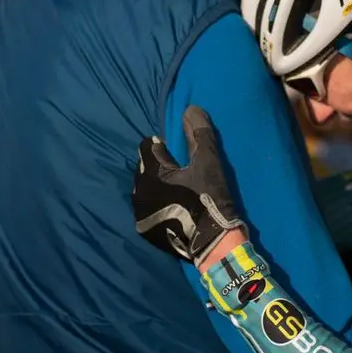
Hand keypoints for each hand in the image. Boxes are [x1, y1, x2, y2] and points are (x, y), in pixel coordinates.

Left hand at [133, 106, 245, 267]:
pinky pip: (146, 209)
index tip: (176, 152)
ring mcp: (139, 213)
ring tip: (175, 192)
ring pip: (143, 189)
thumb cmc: (209, 199)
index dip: (162, 146)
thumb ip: (198, 134)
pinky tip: (171, 209)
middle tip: (179, 173)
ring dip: (155, 187)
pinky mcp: (144, 231)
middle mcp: (138, 191)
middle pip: (143, 168)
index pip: (147, 146)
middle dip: (157, 167)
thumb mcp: (208, 163)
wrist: (213, 244)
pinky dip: (155, 205)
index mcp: (151, 172)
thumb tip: (191, 108)